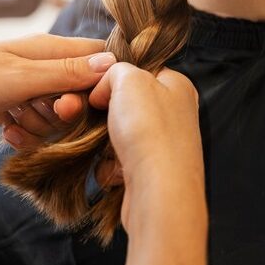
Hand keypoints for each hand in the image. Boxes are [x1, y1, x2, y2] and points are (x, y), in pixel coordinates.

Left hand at [0, 34, 115, 136]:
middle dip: (65, 111)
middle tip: (42, 111)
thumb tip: (113, 64)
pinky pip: (35, 125)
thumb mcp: (21, 78)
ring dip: (42, 125)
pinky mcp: (11, 108)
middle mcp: (41, 66)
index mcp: (49, 48)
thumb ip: (67, 74)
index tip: (88, 103)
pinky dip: (25, 133)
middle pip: (79, 92)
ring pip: (57, 114)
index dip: (102, 82)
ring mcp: (26, 88)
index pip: (97, 58)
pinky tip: (6, 132)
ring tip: (14, 120)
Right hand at [90, 63, 205, 232]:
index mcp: (177, 87)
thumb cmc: (150, 131)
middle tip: (87, 115)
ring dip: (104, 142)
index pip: (141, 70)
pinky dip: (111, 167)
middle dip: (103, 113)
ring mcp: (164, 145)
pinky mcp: (151, 172)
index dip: (115, 76)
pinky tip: (117, 171)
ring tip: (109, 148)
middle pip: (126, 104)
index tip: (96, 86)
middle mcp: (175, 115)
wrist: (159, 193)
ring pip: (119, 134)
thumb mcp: (129, 79)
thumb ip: (114, 71)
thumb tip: (103, 88)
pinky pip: (119, 162)